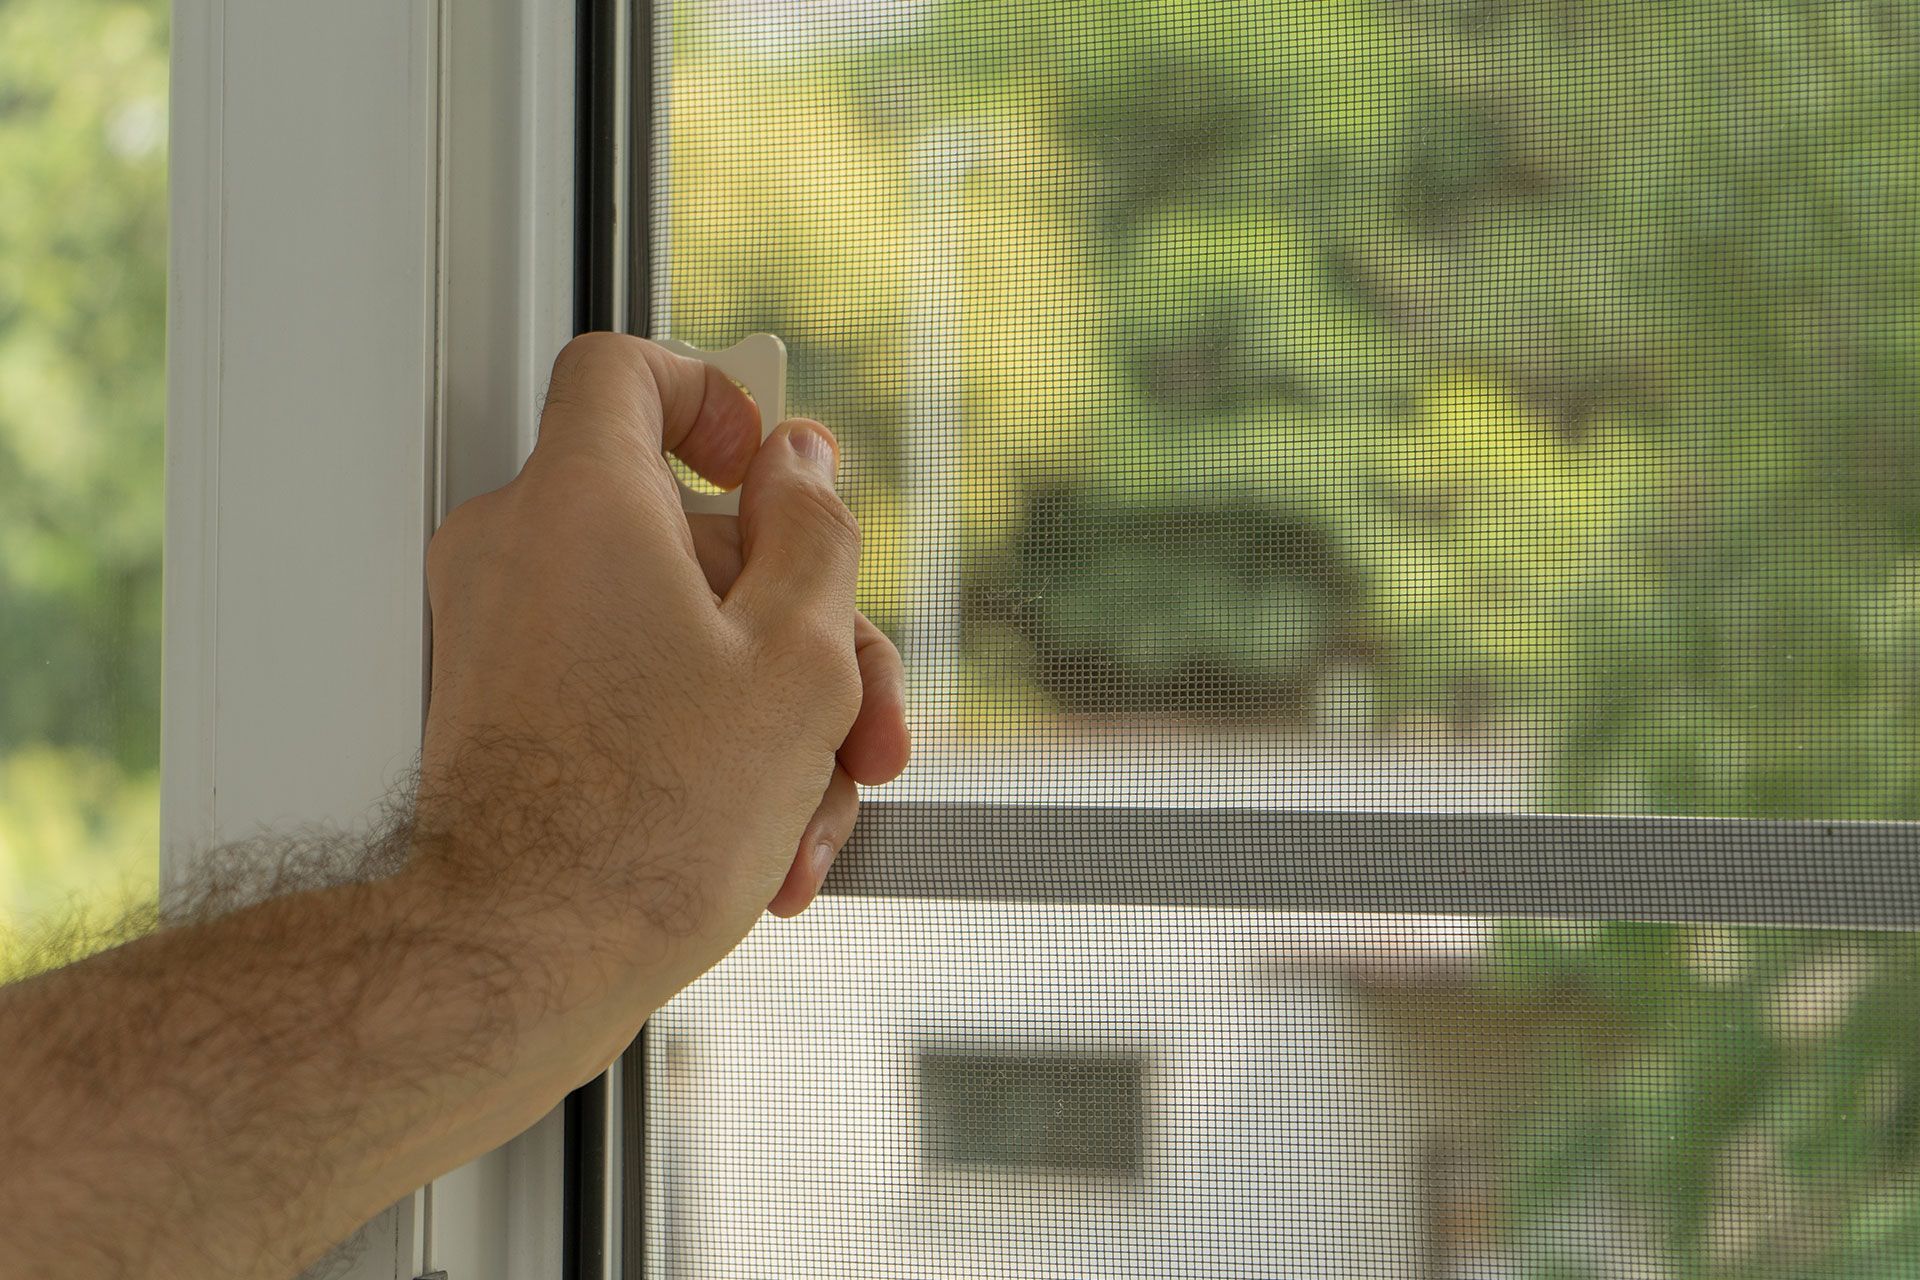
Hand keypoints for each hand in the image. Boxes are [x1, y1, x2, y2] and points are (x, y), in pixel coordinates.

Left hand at [413, 333, 908, 1069]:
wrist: (524, 965)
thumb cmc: (654, 819)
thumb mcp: (798, 658)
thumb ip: (814, 535)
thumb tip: (801, 466)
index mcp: (584, 500)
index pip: (626, 370)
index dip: (717, 398)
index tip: (772, 474)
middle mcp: (521, 552)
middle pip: (691, 542)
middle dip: (805, 635)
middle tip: (867, 721)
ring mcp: (505, 638)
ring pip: (674, 635)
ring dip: (769, 718)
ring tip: (817, 820)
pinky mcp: (509, 715)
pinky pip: (627, 693)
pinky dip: (701, 749)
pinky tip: (767, 844)